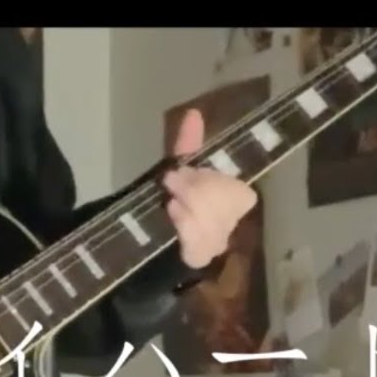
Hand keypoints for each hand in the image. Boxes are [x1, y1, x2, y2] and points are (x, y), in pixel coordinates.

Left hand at [162, 108, 259, 268]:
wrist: (135, 240)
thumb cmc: (162, 202)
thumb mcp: (174, 173)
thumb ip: (186, 146)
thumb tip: (193, 113)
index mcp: (229, 201)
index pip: (240, 194)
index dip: (215, 182)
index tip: (183, 171)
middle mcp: (227, 226)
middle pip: (228, 207)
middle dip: (199, 190)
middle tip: (171, 182)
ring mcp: (213, 247)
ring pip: (215, 227)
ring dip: (191, 208)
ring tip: (170, 202)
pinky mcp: (197, 263)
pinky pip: (200, 248)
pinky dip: (186, 229)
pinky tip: (172, 217)